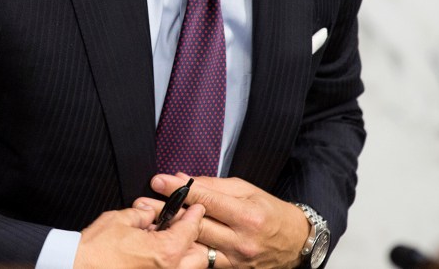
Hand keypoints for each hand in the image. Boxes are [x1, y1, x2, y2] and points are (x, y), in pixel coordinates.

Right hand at [74, 201, 208, 268]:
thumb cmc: (96, 249)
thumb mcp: (120, 219)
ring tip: (167, 241)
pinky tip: (155, 254)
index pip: (191, 230)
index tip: (196, 208)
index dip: (194, 215)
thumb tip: (149, 213)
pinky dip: (169, 263)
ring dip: (183, 254)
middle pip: (200, 257)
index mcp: (165, 252)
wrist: (76, 268)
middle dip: (194, 240)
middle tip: (182, 225)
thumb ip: (142, 214)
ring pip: (188, 268)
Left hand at [141, 174, 309, 268]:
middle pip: (196, 225)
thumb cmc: (271, 211)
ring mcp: (235, 259)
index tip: (158, 181)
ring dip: (169, 234)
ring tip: (147, 223)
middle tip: (142, 203)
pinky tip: (167, 241)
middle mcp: (240, 240)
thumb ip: (213, 185)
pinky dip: (184, 249)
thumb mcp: (247, 190)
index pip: (206, 200)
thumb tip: (183, 178)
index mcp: (247, 215)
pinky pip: (203, 261)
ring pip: (195, 246)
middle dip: (167, 212)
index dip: (180, 189)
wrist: (295, 243)